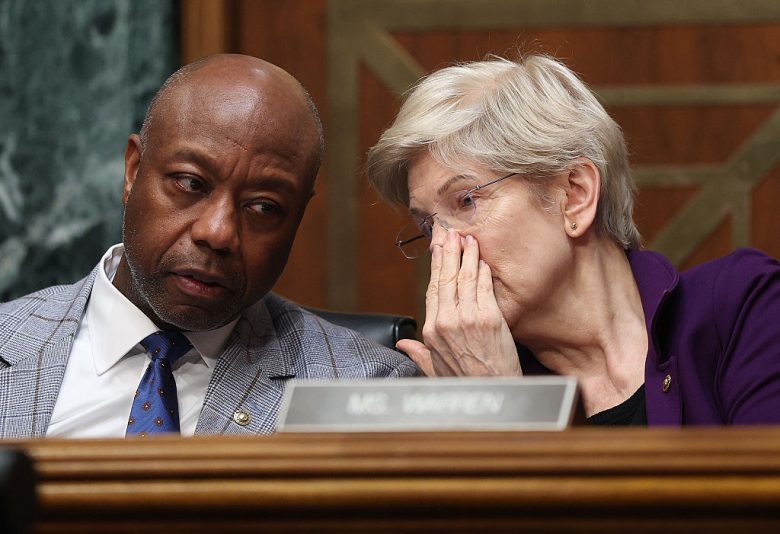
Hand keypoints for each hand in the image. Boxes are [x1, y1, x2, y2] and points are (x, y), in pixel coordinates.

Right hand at [397, 225, 520, 376]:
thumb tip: (402, 345)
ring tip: (468, 237)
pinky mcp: (489, 318)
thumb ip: (418, 353)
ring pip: (464, 278)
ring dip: (466, 254)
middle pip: (445, 277)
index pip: (432, 288)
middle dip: (448, 250)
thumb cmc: (465, 383)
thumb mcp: (434, 369)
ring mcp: (468, 318)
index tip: (437, 247)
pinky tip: (482, 258)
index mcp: (431, 330)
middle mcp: (446, 321)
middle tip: (450, 230)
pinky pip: (484, 287)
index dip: (435, 265)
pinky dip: (482, 271)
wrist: (491, 394)